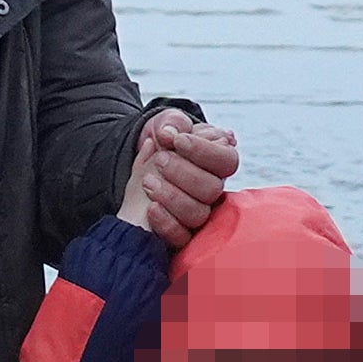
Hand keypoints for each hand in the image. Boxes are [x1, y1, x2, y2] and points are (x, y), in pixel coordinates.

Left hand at [126, 109, 239, 243]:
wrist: (136, 175)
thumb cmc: (157, 149)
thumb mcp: (163, 129)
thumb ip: (171, 124)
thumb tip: (173, 131)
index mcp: (214, 163)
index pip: (227, 160)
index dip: (204, 150)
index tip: (177, 140)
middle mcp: (210, 190)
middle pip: (212, 188)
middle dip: (182, 172)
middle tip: (160, 160)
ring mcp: (196, 214)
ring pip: (197, 213)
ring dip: (171, 195)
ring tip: (148, 182)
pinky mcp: (180, 235)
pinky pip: (181, 237)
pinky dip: (165, 222)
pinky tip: (151, 207)